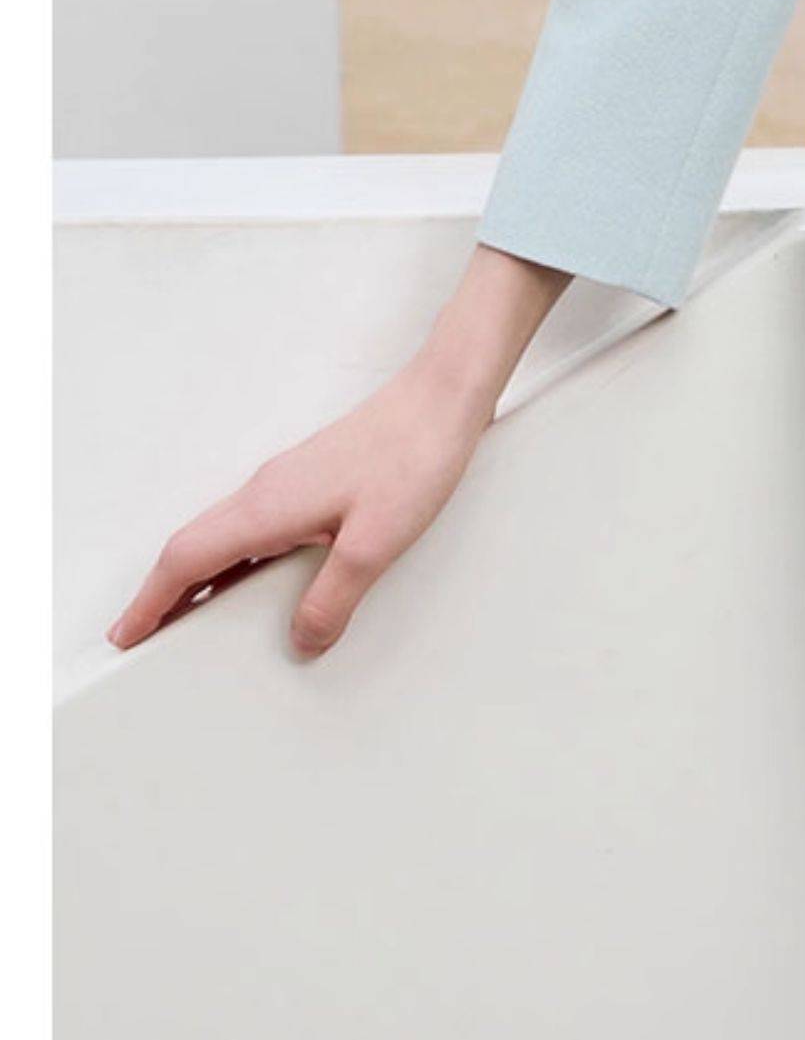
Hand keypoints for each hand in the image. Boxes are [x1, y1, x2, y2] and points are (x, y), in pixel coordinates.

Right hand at [107, 359, 495, 665]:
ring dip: (194, 576)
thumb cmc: (413, 457)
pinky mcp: (307, 481)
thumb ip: (333, 598)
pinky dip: (229, 559)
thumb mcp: (374, 544)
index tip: (127, 633)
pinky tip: (250, 578)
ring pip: (218, 535)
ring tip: (187, 617)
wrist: (441, 400)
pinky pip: (248, 527)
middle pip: (191, 546)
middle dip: (161, 594)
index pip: (186, 559)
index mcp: (267, 507)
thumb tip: (302, 639)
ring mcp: (284, 483)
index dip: (151, 601)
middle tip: (145, 635)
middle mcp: (265, 492)